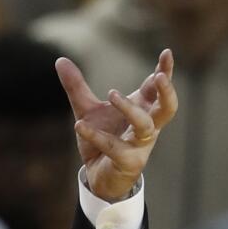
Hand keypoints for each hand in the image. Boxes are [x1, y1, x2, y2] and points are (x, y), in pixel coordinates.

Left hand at [56, 48, 178, 201]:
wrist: (98, 176)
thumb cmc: (102, 140)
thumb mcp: (87, 110)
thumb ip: (76, 87)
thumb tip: (60, 60)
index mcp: (142, 110)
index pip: (158, 89)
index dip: (164, 71)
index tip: (167, 52)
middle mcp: (146, 126)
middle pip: (167, 108)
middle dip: (166, 92)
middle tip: (158, 76)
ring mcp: (139, 145)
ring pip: (144, 125)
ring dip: (130, 109)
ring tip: (112, 93)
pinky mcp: (127, 161)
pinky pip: (115, 147)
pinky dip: (96, 136)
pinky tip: (78, 125)